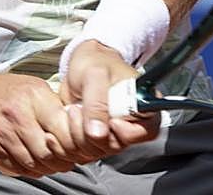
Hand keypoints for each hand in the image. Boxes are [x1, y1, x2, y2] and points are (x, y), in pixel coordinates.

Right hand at [0, 71, 81, 177]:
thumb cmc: (5, 92)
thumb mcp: (34, 87)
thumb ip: (55, 106)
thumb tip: (80, 125)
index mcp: (33, 97)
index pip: (63, 131)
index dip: (74, 144)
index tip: (77, 146)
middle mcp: (17, 116)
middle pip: (49, 153)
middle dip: (61, 161)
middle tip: (66, 159)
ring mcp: (1, 134)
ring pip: (33, 164)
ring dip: (46, 167)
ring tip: (50, 161)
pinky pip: (16, 169)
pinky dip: (28, 169)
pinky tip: (32, 161)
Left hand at [59, 40, 159, 155]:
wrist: (81, 65)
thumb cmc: (95, 63)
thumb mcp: (95, 75)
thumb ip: (97, 102)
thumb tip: (98, 132)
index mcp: (142, 104)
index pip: (146, 131)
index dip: (127, 132)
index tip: (110, 121)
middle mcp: (129, 122)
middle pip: (116, 145)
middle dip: (92, 131)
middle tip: (79, 109)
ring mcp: (111, 133)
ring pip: (96, 151)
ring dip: (76, 133)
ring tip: (73, 109)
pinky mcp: (94, 139)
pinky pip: (81, 151)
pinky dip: (68, 138)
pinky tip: (66, 119)